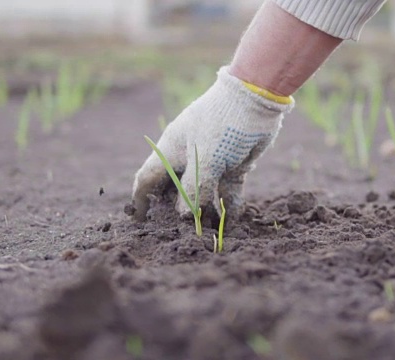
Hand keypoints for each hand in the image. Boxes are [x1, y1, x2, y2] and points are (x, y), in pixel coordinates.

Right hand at [131, 67, 293, 221]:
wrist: (255, 101)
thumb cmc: (221, 125)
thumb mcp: (204, 159)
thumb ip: (194, 190)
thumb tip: (187, 215)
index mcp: (171, 151)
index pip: (148, 178)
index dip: (140, 199)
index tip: (140, 220)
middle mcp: (187, 158)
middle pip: (176, 191)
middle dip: (177, 212)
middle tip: (182, 232)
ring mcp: (211, 162)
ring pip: (204, 195)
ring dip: (206, 213)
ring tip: (209, 233)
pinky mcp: (233, 166)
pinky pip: (227, 192)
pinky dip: (228, 206)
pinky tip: (231, 222)